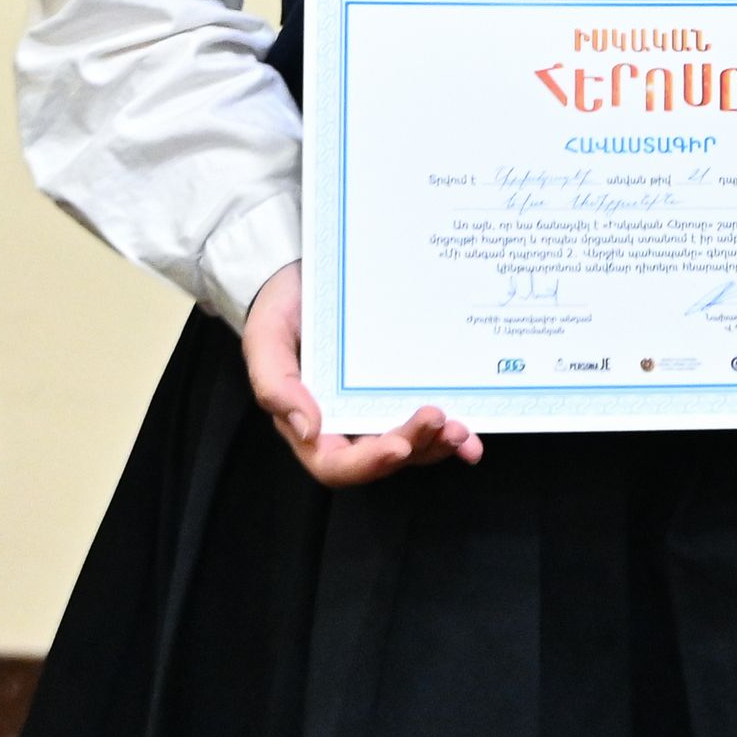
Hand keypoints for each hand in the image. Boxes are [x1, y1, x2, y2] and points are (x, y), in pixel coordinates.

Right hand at [240, 263, 480, 485]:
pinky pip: (428, 421)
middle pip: (383, 456)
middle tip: (439, 420)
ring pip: (411, 445)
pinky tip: (471, 434)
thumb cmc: (281, 307)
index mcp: (310, 422)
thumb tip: (308, 430)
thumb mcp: (265, 338)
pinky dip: (450, 434)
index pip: (336, 464)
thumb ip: (275, 385)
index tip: (397, 447)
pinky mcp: (402, 390)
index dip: (368, 463)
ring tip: (460, 429)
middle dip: (415, 446)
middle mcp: (347, 424)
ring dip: (437, 444)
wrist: (306, 272)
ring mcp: (378, 408)